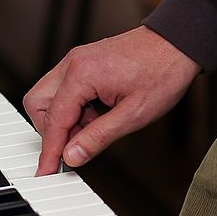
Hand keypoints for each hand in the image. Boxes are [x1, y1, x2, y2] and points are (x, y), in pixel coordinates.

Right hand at [23, 25, 200, 174]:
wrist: (178, 43)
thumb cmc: (162, 72)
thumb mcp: (133, 115)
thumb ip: (98, 137)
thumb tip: (72, 155)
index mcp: (82, 75)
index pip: (53, 120)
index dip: (49, 151)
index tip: (46, 172)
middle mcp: (73, 64)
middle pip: (38, 104)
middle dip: (51, 131)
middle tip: (74, 146)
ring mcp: (76, 61)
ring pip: (48, 97)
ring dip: (63, 120)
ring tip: (92, 129)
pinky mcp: (83, 62)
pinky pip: (63, 89)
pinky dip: (72, 108)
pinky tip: (95, 117)